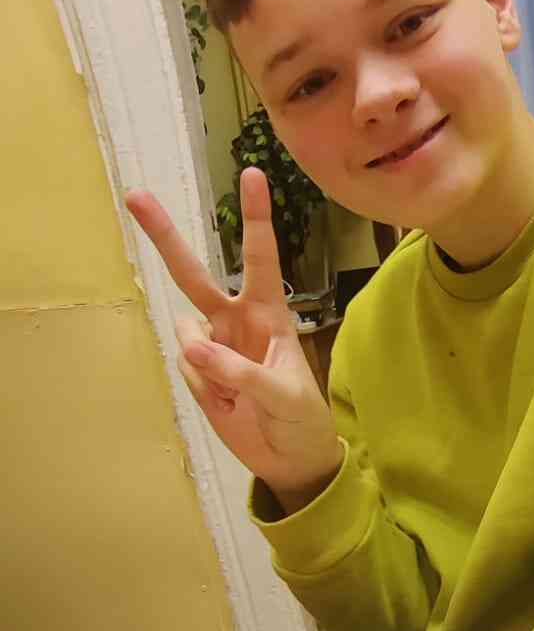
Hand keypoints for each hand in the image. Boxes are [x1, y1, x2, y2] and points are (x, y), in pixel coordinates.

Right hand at [126, 168, 342, 510]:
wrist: (290, 457)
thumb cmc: (301, 418)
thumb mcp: (284, 396)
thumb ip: (242, 372)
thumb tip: (196, 347)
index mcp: (269, 312)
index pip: (261, 256)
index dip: (255, 217)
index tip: (253, 174)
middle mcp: (235, 319)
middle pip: (194, 274)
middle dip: (165, 237)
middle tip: (135, 195)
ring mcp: (213, 345)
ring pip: (186, 335)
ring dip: (205, 361)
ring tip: (239, 393)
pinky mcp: (198, 372)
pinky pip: (186, 369)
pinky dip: (203, 389)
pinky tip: (228, 404)